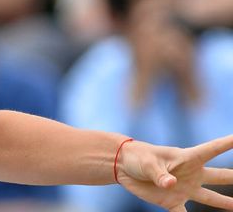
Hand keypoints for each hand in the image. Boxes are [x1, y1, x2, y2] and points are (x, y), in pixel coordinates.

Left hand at [117, 136, 232, 210]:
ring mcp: (185, 189)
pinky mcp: (174, 202)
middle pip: (220, 176)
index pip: (213, 150)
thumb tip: (172, 185)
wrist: (125, 168)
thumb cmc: (139, 158)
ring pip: (211, 198)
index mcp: (188, 158)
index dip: (228, 143)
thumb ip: (161, 174)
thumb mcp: (149, 163)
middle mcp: (192, 174)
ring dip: (226, 203)